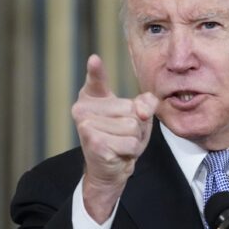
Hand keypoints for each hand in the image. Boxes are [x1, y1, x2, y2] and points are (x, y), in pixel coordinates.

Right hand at [71, 54, 158, 222]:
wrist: (110, 169)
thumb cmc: (121, 137)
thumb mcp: (138, 115)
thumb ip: (144, 104)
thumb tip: (141, 109)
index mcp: (91, 97)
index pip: (96, 80)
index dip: (96, 70)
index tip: (94, 59)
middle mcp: (83, 109)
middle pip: (131, 108)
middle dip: (136, 125)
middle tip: (123, 135)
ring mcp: (87, 125)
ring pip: (132, 126)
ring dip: (134, 139)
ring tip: (121, 143)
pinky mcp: (94, 142)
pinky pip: (130, 142)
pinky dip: (131, 150)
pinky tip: (118, 153)